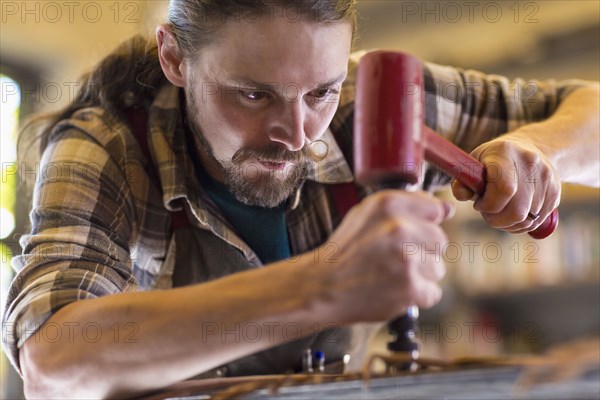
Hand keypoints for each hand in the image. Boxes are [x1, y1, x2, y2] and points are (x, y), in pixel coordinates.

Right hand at [320, 191, 453, 322]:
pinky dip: (416, 296)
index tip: (409, 235)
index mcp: (388, 204)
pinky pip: (432, 292)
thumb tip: (448, 209)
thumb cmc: (346, 250)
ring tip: (390, 275)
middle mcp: (400, 227)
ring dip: (419, 275)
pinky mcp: (410, 287)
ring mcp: (407, 258)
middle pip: (439, 240)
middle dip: (422, 252)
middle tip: (394, 259)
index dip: (423, 224)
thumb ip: (407, 206)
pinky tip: (393, 290)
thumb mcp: (366, 214)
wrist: (323, 286)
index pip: (434, 209)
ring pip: (437, 268)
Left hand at [451, 131, 560, 233]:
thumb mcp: (473, 164)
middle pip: (517, 211)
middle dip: (497, 220)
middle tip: (488, 213)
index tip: (479, 204)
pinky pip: (537, 222)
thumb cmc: (492, 161)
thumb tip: (462, 194)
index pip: (505, 189)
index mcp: (505, 153)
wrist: (530, 149)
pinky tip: (512, 213)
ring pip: (527, 220)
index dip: (489, 205)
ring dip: (508, 223)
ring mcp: (547, 178)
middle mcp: (530, 163)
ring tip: (499, 211)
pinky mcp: (556, 192)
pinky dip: (521, 224)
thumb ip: (462, 182)